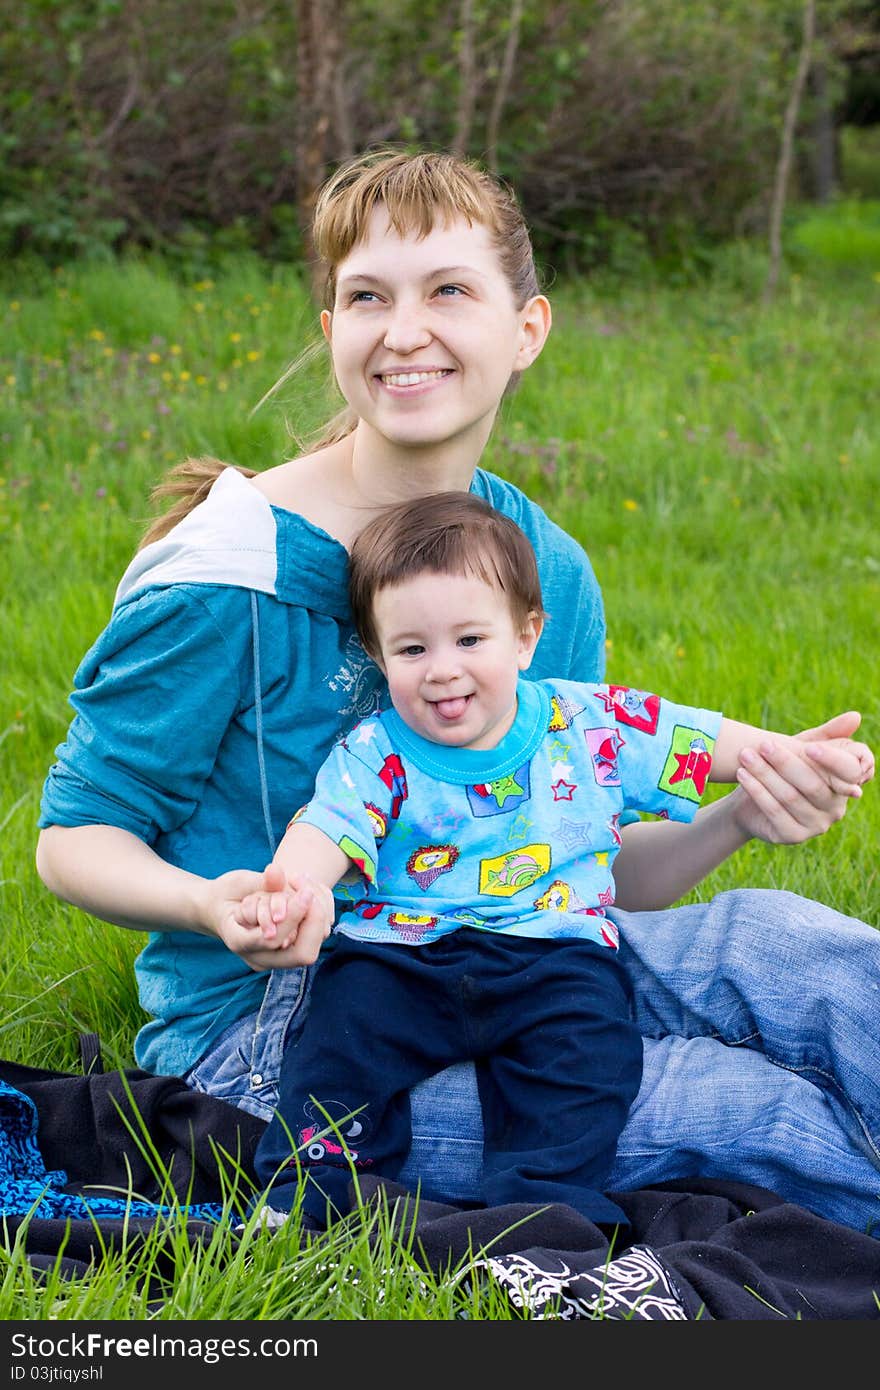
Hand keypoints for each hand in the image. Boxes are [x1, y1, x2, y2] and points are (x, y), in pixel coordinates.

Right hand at [206, 861, 333, 969]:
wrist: (220, 910)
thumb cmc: (226, 893)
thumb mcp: (239, 882)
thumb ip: (259, 880)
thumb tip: (276, 870)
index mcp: (238, 941)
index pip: (271, 939)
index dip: (292, 916)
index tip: (305, 892)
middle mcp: (258, 958)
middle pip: (300, 954)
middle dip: (312, 923)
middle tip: (311, 894)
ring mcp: (273, 959)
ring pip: (308, 951)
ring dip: (315, 921)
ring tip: (307, 894)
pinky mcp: (285, 954)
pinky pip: (307, 944)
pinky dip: (312, 924)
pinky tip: (308, 903)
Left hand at [731, 711, 873, 845]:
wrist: (750, 799)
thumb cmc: (783, 769)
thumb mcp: (803, 748)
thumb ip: (827, 734)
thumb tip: (856, 716)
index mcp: (845, 785)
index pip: (848, 773)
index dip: (831, 761)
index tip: (809, 747)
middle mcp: (836, 809)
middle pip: (812, 784)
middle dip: (785, 762)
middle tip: (763, 744)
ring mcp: (816, 826)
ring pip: (790, 797)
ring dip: (765, 774)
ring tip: (745, 755)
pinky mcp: (793, 836)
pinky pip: (774, 812)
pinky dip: (757, 791)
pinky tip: (742, 775)